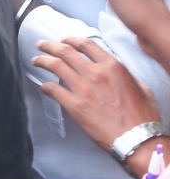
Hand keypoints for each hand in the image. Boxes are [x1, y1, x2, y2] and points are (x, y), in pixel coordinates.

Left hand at [32, 37, 164, 158]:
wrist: (137, 139)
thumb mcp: (140, 87)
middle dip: (50, 46)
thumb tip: (113, 71)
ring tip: (36, 60)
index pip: (86, 45)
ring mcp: (83, 89)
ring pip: (55, 66)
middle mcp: (95, 73)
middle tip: (42, 45)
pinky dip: (45, 86)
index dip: (71, 40)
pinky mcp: (74, 105)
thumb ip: (124, 75)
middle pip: (65, 51)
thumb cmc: (143, 116)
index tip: (63, 40)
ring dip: (42, 60)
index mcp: (112, 67)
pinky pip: (53, 90)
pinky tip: (43, 86)